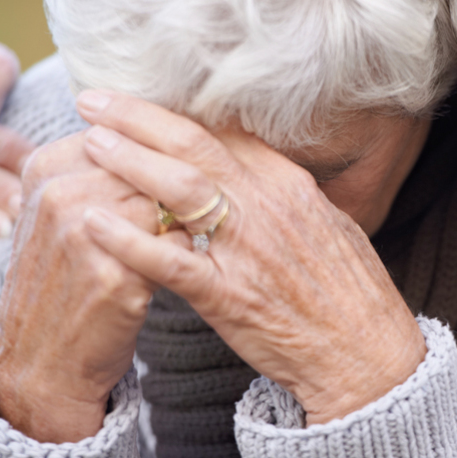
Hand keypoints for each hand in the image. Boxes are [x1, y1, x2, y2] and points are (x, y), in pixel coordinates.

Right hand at [0, 132, 159, 442]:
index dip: (162, 154)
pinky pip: (177, 245)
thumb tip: (165, 126)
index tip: (174, 175)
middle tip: (198, 206)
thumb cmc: (66, 278)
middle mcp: (59, 193)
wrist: (45, 359)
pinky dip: (189, 252)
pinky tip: (187, 264)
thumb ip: (99, 167)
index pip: (128, 132)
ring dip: (190, 215)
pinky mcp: (115, 274)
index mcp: (45, 167)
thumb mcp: (62, 212)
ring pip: (169, 199)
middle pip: (152, 162)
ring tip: (190, 236)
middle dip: (181, 184)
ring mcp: (84, 232)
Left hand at [74, 90, 427, 424]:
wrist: (367, 358)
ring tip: (88, 143)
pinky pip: (169, 260)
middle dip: (138, 117)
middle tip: (94, 100)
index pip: (226, 133)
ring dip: (129, 161)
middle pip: (195, 144)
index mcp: (292, 187)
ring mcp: (248, 248)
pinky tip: (90, 225)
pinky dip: (127, 240)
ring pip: (180, 188)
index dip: (177, 111)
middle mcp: (268, 206)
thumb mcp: (334, 229)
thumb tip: (267, 177)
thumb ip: (293, 199)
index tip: (140, 100)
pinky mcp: (229, 295)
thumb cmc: (355, 299)